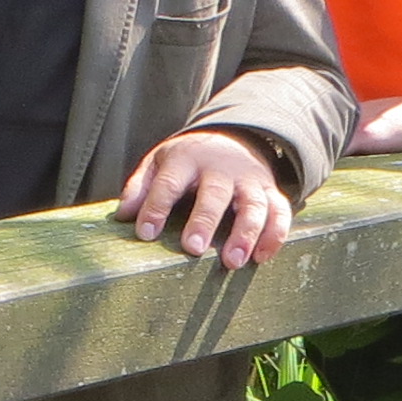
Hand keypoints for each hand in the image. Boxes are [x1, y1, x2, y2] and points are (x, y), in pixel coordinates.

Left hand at [114, 128, 294, 268]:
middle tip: (193, 248)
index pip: (169, 183)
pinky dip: (275, 234)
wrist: (233, 138)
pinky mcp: (270, 192)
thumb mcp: (159, 163)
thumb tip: (122, 216)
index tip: (145, 233)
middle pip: (215, 194)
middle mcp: (221, 169)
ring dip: (245, 233)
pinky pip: (279, 211)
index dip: (156, 207)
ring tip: (232, 262)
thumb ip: (140, 187)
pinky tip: (262, 257)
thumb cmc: (188, 161)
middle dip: (204, 221)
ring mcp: (249, 180)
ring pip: (252, 205)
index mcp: (187, 160)